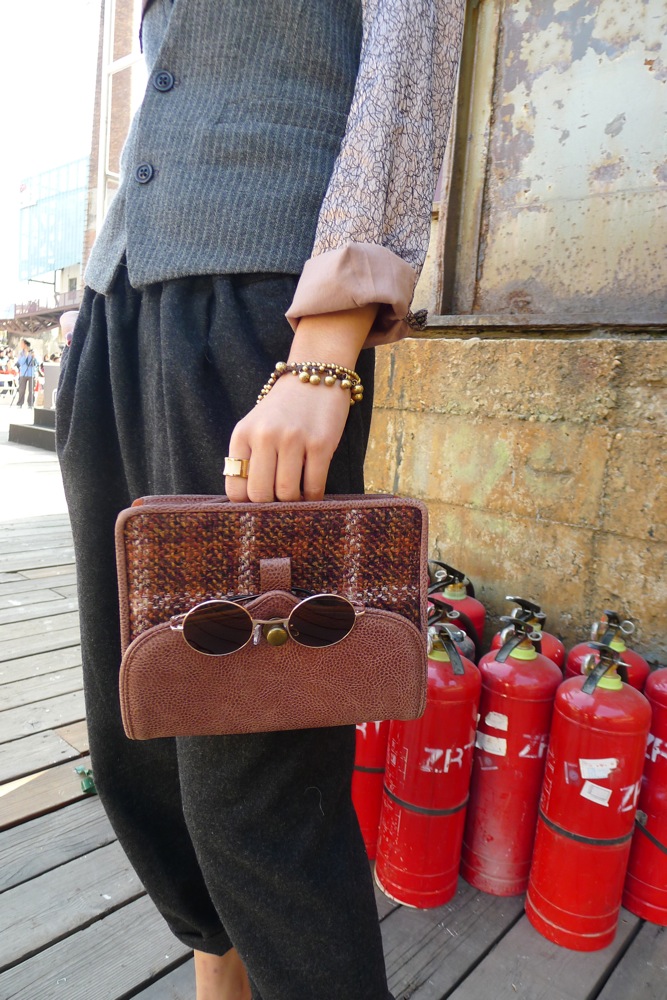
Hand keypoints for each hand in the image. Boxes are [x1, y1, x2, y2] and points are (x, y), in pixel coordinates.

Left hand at [224, 304, 377, 502]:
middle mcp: (264, 436)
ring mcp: (293, 440)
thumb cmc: (285, 408)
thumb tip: (251, 504)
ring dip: (294, 503)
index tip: (260, 505)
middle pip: (260, 496)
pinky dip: (314, 497)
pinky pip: (314, 486)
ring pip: (287, 494)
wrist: (316, 373)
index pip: (235, 488)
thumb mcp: (256, 426)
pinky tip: (313, 492)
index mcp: (242, 434)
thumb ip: (249, 458)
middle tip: (280, 501)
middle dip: (271, 506)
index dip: (248, 504)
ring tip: (298, 496)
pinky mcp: (320, 444)